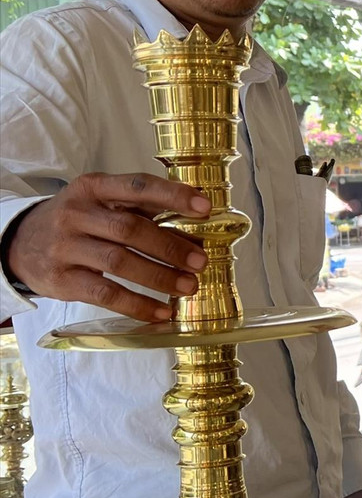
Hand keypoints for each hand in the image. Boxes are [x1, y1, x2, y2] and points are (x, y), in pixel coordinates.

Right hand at [4, 172, 209, 321]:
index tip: (205, 208)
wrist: (21, 243)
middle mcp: (76, 214)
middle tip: (201, 261)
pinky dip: (138, 304)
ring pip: (119, 262)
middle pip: (130, 229)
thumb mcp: (102, 205)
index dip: (173, 196)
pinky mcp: (61, 280)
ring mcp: (65, 247)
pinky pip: (105, 294)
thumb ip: (144, 213)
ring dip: (160, 276)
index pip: (137, 186)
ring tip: (189, 286)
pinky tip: (162, 311)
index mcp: (93, 188)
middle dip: (171, 246)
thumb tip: (196, 237)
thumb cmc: (79, 222)